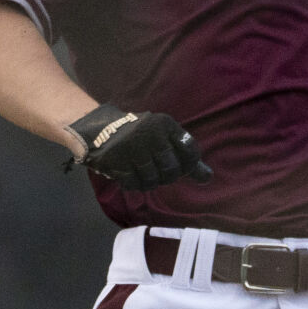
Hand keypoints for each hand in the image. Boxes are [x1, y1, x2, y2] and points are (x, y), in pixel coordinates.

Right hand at [68, 103, 211, 191]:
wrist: (99, 129)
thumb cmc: (140, 138)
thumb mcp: (164, 140)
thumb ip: (186, 158)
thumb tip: (208, 178)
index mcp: (165, 124)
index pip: (190, 152)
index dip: (187, 165)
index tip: (178, 166)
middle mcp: (150, 132)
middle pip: (171, 171)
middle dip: (166, 177)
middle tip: (157, 171)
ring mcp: (132, 146)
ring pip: (152, 181)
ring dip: (148, 182)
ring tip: (142, 171)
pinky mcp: (116, 159)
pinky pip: (134, 184)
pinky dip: (134, 184)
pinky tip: (130, 174)